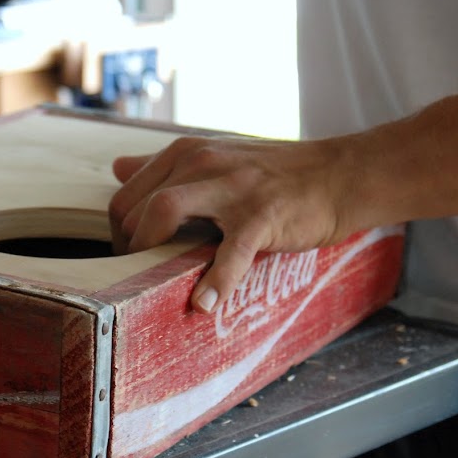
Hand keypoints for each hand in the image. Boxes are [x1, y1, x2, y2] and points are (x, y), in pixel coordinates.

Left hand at [108, 135, 350, 312]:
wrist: (339, 175)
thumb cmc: (273, 173)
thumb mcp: (214, 155)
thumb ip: (164, 165)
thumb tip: (117, 168)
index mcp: (186, 153)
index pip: (126, 195)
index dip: (118, 233)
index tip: (126, 259)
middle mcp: (201, 162)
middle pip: (136, 207)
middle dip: (127, 248)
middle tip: (134, 278)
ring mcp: (232, 187)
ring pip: (165, 210)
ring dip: (148, 252)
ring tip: (149, 283)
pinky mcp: (262, 215)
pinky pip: (230, 251)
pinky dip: (215, 281)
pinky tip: (204, 305)